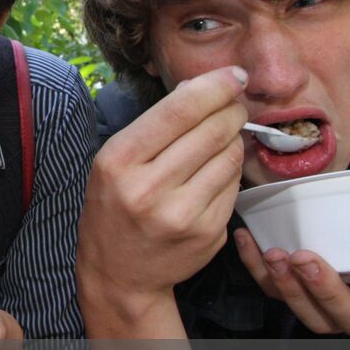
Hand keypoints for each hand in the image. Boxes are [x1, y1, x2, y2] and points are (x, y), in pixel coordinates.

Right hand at [77, 66, 247, 327]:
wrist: (119, 274)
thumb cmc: (115, 206)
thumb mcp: (115, 161)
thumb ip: (155, 125)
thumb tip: (205, 87)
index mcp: (118, 162)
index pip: (179, 110)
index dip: (215, 86)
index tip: (234, 76)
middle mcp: (148, 189)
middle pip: (213, 130)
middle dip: (231, 110)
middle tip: (234, 104)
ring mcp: (181, 216)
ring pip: (230, 156)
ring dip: (234, 139)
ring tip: (222, 138)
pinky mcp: (208, 234)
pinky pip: (234, 185)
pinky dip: (230, 171)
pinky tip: (215, 172)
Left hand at [232, 202, 349, 338]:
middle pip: (349, 317)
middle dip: (326, 291)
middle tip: (306, 260)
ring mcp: (339, 315)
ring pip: (310, 314)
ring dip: (287, 287)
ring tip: (273, 255)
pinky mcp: (308, 302)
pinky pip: (278, 295)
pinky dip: (258, 273)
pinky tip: (249, 242)